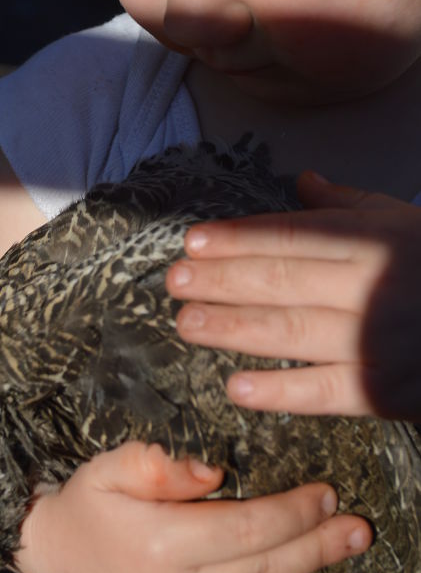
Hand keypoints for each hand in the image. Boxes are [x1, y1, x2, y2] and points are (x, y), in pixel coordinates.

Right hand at [15, 442, 370, 572]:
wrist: (47, 554)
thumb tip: (211, 474)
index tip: (323, 495)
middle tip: (355, 530)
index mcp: (160, 542)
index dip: (291, 513)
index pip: (245, 528)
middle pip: (262, 571)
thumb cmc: (84, 504)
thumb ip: (157, 464)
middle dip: (315, 550)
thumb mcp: (109, 467)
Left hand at [169, 172, 420, 419]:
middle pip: (281, 281)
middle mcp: (374, 286)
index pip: (292, 236)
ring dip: (232, 329)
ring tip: (188, 324)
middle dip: (220, 281)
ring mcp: (380, 341)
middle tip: (174, 283)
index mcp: (375, 238)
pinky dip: (280, 392)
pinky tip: (237, 387)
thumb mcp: (404, 220)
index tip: (193, 242)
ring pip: (292, 333)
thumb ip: (350, 203)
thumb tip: (302, 180)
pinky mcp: (390, 392)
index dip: (238, 239)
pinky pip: (326, 393)